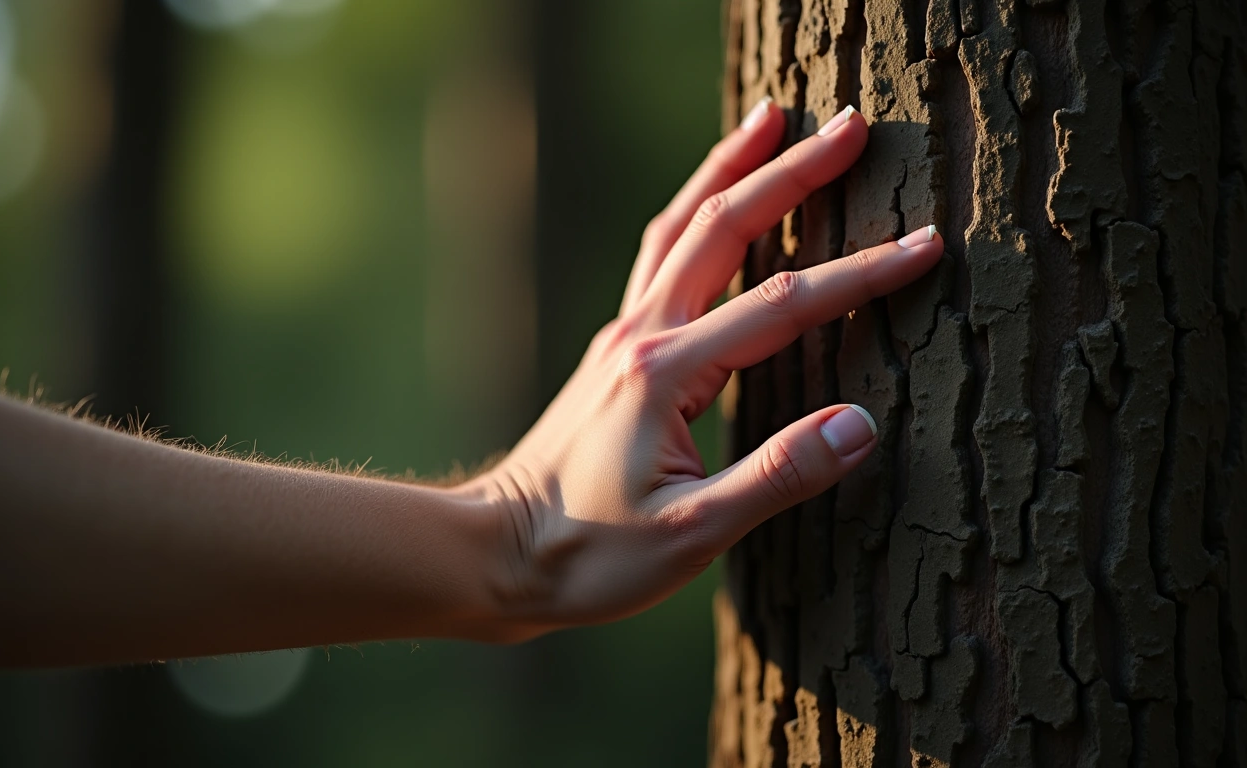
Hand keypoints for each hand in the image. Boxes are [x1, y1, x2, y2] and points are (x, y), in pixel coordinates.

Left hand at [467, 102, 943, 640]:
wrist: (498, 552)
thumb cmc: (588, 554)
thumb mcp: (691, 535)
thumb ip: (778, 477)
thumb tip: (861, 425)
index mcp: (665, 373)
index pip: (780, 306)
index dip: (860, 274)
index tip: (923, 244)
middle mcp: (641, 336)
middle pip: (723, 227)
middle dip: (790, 171)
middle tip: (849, 123)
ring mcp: (623, 337)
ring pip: (680, 227)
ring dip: (730, 169)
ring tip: (772, 117)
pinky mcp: (617, 351)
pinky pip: (661, 256)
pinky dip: (695, 213)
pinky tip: (714, 205)